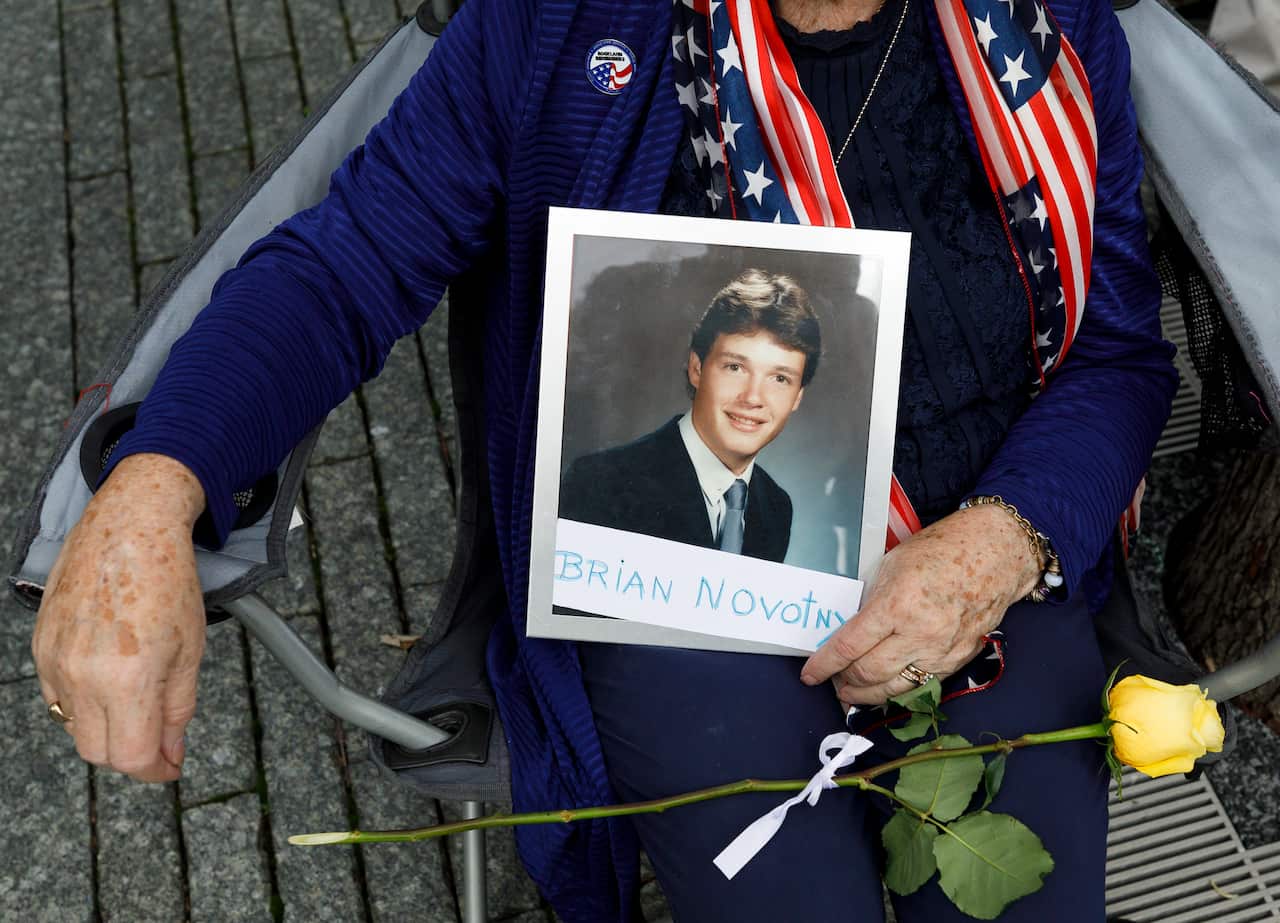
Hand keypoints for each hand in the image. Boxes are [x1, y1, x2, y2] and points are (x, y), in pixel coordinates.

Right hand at [31, 454, 207, 781]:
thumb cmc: (169, 582)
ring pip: (76, 727)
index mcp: (127, 679)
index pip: (130, 757)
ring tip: (139, 699)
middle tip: (160, 738)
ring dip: (108, 727)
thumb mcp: (192, 650)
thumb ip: (178, 709)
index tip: (171, 766)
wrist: (130, 527)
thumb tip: (170, 754)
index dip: (155, 770)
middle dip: (132, 753)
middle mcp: (82, 677)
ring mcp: (55, 662)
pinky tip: (111, 678)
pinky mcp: (40, 646)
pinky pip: (58, 697)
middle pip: (99, 752)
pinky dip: (84, 702)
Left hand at [800, 504, 1041, 705]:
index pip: (849, 646)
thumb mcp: (892, 565)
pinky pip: (921, 685)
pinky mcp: (958, 659)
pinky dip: (897, 690)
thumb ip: (871, 600)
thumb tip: (848, 628)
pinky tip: (884, 687)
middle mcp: (920, 633)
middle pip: (869, 674)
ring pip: (895, 688)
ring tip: (850, 693)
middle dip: (843, 682)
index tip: (810, 674)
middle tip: (831, 680)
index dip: (824, 664)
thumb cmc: (941, 551)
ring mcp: (942, 651)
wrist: (996, 554)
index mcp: (897, 604)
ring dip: (867, 695)